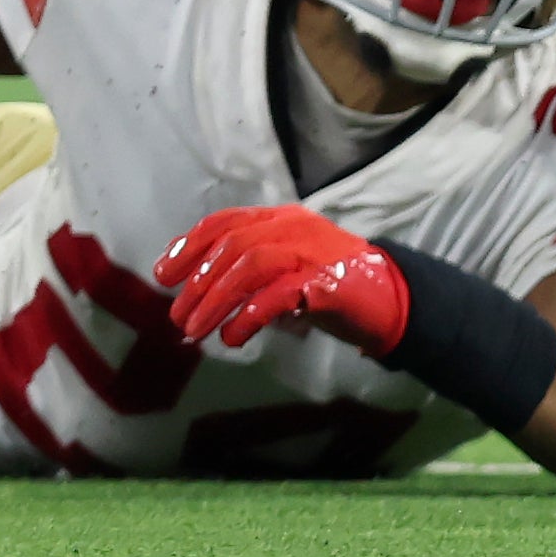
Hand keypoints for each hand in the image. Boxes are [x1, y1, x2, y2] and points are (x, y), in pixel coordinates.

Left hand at [156, 204, 407, 354]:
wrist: (391, 298)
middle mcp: (293, 227)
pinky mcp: (326, 283)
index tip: (164, 275)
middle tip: (178, 317)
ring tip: (197, 331)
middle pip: (233, 245)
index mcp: (281, 219)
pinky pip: (278, 294)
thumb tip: (195, 290)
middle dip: (199, 282)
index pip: (226, 222)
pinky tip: (234, 337)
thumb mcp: (285, 269)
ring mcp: (311, 252)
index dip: (190, 246)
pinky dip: (248, 316)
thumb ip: (249, 270)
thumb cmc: (330, 285)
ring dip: (216, 300)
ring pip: (251, 265)